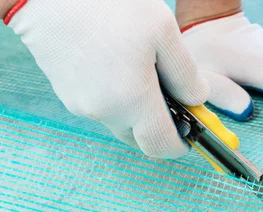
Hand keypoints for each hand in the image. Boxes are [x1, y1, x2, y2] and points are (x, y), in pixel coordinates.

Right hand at [8, 0, 208, 157]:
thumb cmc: (107, 5)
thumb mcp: (163, 31)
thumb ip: (186, 74)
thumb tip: (196, 100)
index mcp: (132, 102)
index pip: (161, 146)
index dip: (180, 144)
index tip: (191, 131)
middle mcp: (104, 113)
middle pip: (140, 136)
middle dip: (158, 124)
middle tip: (169, 93)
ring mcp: (81, 105)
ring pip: (120, 120)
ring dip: (136, 107)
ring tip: (140, 68)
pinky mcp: (66, 94)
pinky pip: (100, 106)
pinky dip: (115, 96)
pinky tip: (116, 64)